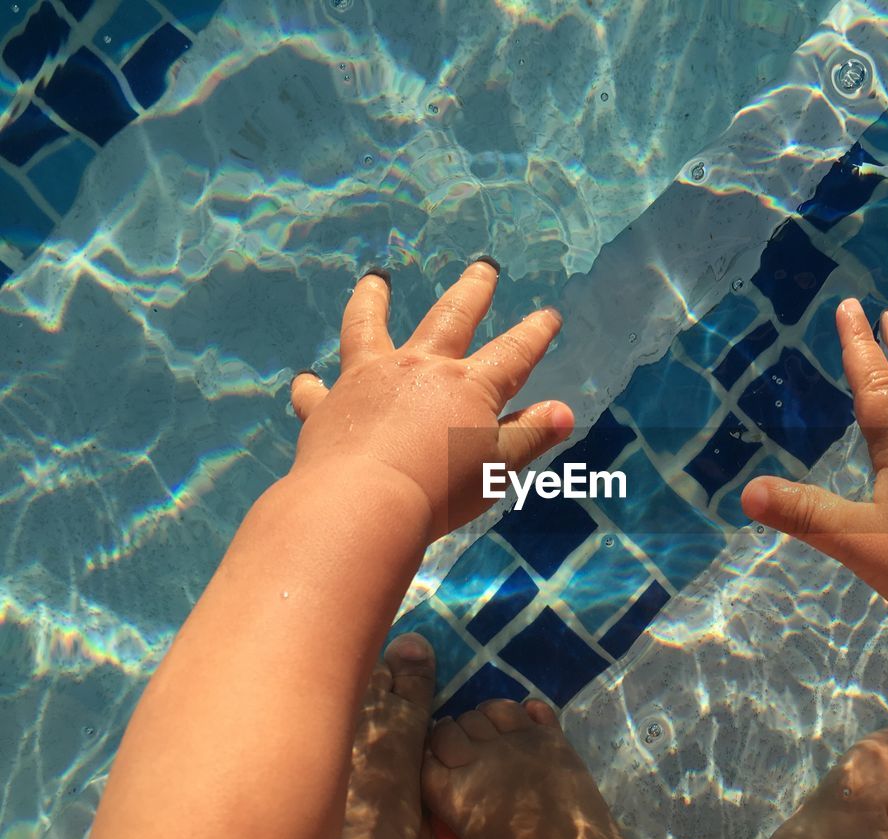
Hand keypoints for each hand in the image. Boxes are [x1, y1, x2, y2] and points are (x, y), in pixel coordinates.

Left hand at [288, 262, 573, 539]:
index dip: (535, 333)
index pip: (513, 352)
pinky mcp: (328, 406)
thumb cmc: (441, 490)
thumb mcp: (498, 467)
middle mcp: (420, 369)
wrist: (363, 503)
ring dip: (371, 301)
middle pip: (450, 318)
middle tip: (483, 268)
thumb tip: (565, 412)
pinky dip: (311, 386)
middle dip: (472, 291)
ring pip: (368, 327)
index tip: (549, 316)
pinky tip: (306, 380)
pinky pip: (315, 392)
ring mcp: (369, 381)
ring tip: (374, 280)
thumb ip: (530, 435)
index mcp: (468, 385)